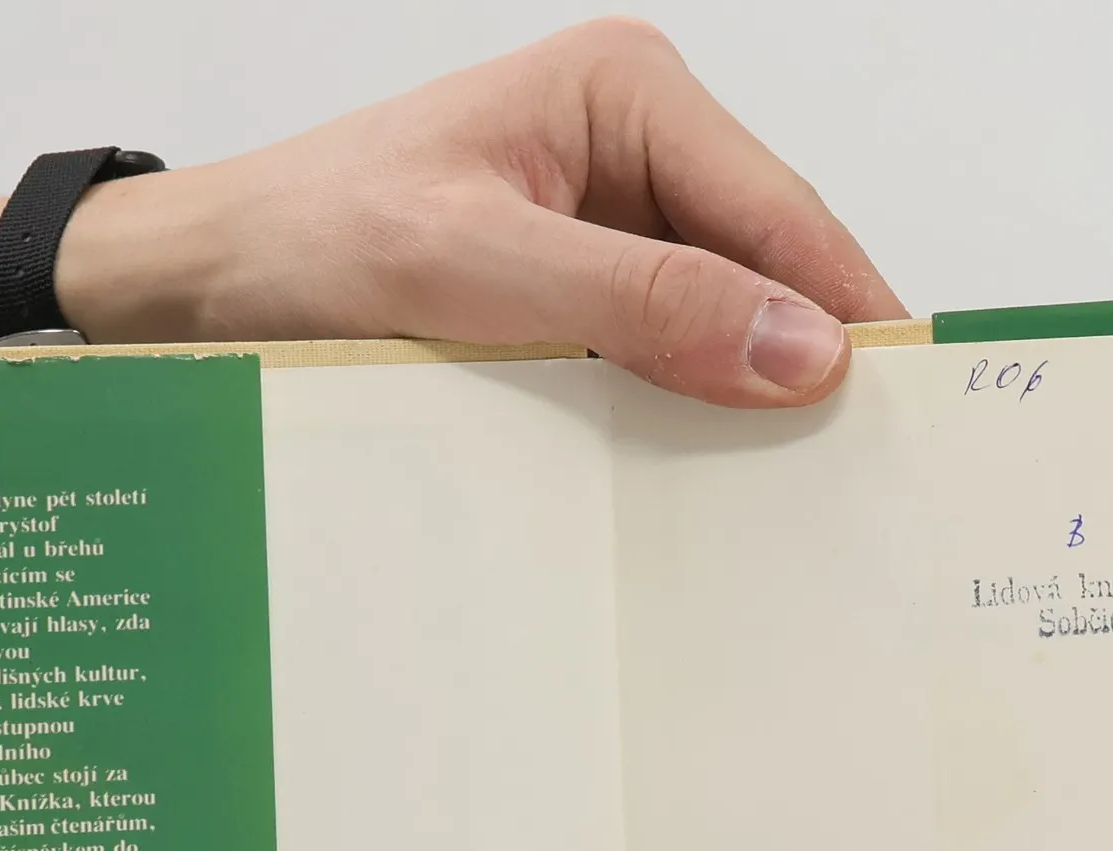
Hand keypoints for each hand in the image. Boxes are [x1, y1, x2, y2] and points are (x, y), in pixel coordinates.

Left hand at [0, 18, 907, 406]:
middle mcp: (635, 145)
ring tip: (795, 495)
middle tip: (859, 479)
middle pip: (768, 265)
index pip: (781, 213)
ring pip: (724, 318)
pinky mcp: (581, 291)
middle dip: (806, 363)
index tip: (905, 416)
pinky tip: (703, 476)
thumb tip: (804, 351)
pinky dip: (686, 413)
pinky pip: (665, 353)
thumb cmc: (311, 245)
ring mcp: (612, 221)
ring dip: (746, 399)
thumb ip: (642, 303)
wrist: (207, 286)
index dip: (847, 314)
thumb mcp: (476, 270)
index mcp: (626, 93)